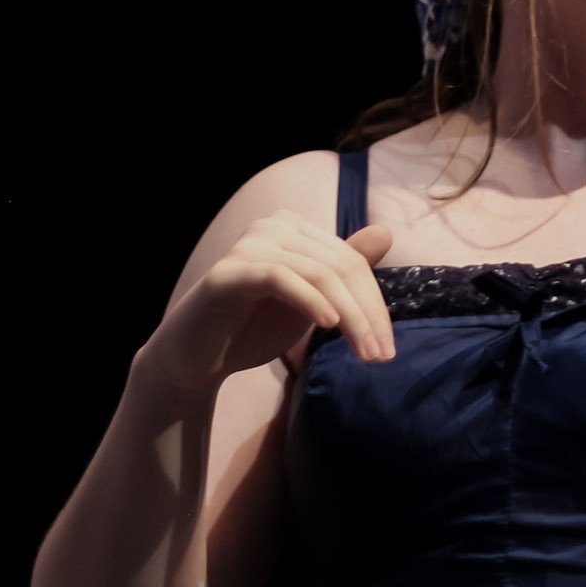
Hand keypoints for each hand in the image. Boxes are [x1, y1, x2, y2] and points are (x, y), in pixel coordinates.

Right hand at [145, 212, 395, 391]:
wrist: (197, 360)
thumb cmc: (255, 328)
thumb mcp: (312, 302)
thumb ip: (345, 270)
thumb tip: (386, 231)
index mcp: (295, 229)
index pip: (352, 261)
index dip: (375, 304)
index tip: (388, 348)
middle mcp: (273, 226)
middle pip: (341, 267)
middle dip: (367, 314)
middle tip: (381, 355)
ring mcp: (248, 245)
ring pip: (318, 274)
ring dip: (349, 317)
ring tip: (364, 353)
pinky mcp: (228, 271)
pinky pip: (279, 279)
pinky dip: (310, 301)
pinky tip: (329, 326)